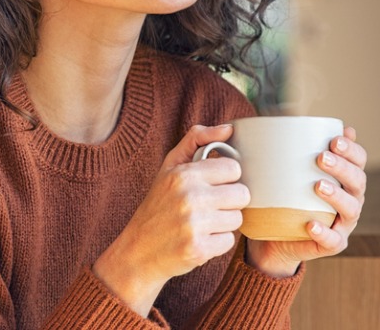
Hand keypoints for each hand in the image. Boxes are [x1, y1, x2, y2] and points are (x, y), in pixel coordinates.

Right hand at [93, 123, 249, 315]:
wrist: (138, 251)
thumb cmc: (158, 205)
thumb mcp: (169, 167)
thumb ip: (197, 140)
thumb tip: (229, 128)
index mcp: (184, 174)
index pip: (234, 169)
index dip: (226, 178)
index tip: (212, 185)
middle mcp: (189, 197)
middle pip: (241, 194)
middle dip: (229, 202)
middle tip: (209, 207)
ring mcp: (194, 225)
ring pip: (237, 219)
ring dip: (224, 223)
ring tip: (202, 224)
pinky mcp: (199, 249)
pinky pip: (229, 241)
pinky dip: (217, 243)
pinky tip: (199, 239)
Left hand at [244, 126, 367, 276]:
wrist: (275, 237)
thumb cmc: (285, 197)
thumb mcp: (287, 171)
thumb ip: (293, 149)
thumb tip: (287, 117)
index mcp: (345, 179)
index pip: (358, 161)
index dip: (352, 150)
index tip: (334, 139)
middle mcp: (350, 200)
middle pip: (358, 182)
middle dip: (343, 167)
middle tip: (321, 157)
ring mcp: (343, 224)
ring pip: (351, 209)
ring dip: (337, 196)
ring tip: (318, 186)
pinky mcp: (332, 244)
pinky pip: (332, 240)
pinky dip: (324, 232)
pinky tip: (311, 224)